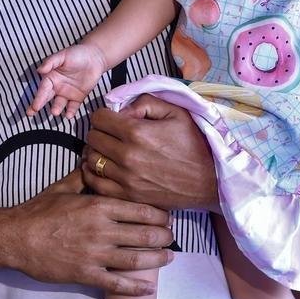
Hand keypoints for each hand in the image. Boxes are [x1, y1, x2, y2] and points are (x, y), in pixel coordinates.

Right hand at [0, 169, 174, 294]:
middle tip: (173, 236)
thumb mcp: (63, 187)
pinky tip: (149, 288)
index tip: (167, 215)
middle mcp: (101, 229)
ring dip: (157, 258)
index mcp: (98, 205)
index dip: (159, 214)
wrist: (16, 237)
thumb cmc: (38, 210)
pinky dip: (136, 287)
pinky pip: (117, 283)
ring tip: (169, 257)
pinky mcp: (86, 274)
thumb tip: (93, 158)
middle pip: (144, 233)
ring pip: (136, 258)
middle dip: (164, 235)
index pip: (140, 208)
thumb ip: (83, 175)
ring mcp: (95, 253)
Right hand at [27, 44, 107, 117]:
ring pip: (59, 104)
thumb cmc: (77, 54)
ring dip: (56, 108)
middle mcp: (57, 87)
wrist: (95, 57)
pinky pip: (73, 106)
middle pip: (46, 98)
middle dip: (38, 106)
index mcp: (51, 77)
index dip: (38, 97)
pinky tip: (68, 115)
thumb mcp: (62, 55)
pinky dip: (70, 111)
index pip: (43, 89)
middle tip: (31, 114)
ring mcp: (67, 93)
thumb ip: (50, 62)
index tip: (34, 106)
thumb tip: (39, 70)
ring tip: (55, 112)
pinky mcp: (78, 97)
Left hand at [84, 96, 217, 211]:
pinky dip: (93, 174)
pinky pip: (95, 183)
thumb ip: (145, 102)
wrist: (208, 181)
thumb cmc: (193, 143)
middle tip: (110, 134)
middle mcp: (127, 156)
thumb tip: (122, 110)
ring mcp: (125, 179)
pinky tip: (103, 168)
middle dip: (99, 131)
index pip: (99, 118)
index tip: (112, 118)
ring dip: (96, 152)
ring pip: (91, 160)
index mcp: (137, 132)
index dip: (104, 114)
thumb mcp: (175, 112)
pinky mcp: (127, 196)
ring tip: (107, 150)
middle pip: (92, 138)